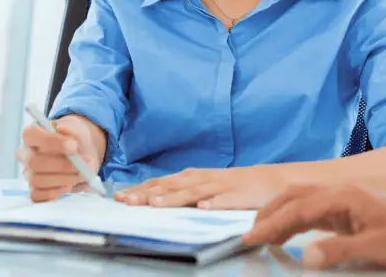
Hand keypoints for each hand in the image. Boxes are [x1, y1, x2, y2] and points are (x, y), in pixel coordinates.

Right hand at [16, 114, 105, 201]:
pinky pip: (38, 196)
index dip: (52, 142)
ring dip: (63, 179)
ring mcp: (28, 173)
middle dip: (62, 165)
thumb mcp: (78, 131)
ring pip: (36, 180)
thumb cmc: (74, 141)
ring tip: (83, 175)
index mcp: (31, 135)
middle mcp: (25, 154)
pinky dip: (55, 192)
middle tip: (84, 165)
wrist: (81, 154)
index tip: (74, 146)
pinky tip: (69, 186)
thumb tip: (62, 128)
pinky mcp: (34, 190)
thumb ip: (72, 130)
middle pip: (34, 162)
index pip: (31, 135)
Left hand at [114, 165, 286, 209]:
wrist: (267, 181)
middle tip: (126, 201)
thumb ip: (179, 192)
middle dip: (147, 194)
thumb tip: (149, 200)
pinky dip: (214, 203)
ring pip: (192, 193)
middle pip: (170, 187)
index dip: (139, 190)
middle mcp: (200, 180)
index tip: (119, 197)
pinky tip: (204, 207)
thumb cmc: (229, 186)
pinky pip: (224, 200)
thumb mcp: (201, 186)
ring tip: (156, 205)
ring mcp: (218, 187)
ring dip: (173, 198)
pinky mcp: (237, 196)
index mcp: (189, 178)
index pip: (159, 184)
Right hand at [242, 184, 385, 270]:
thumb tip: (306, 257)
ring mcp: (344, 199)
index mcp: (343, 196)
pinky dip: (296, 219)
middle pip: (294, 197)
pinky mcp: (349, 209)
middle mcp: (340, 192)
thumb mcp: (376, 248)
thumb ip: (339, 251)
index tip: (250, 238)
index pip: (297, 209)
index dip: (271, 224)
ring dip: (280, 214)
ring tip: (263, 234)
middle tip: (249, 236)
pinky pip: (314, 209)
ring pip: (302, 200)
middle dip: (269, 214)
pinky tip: (290, 233)